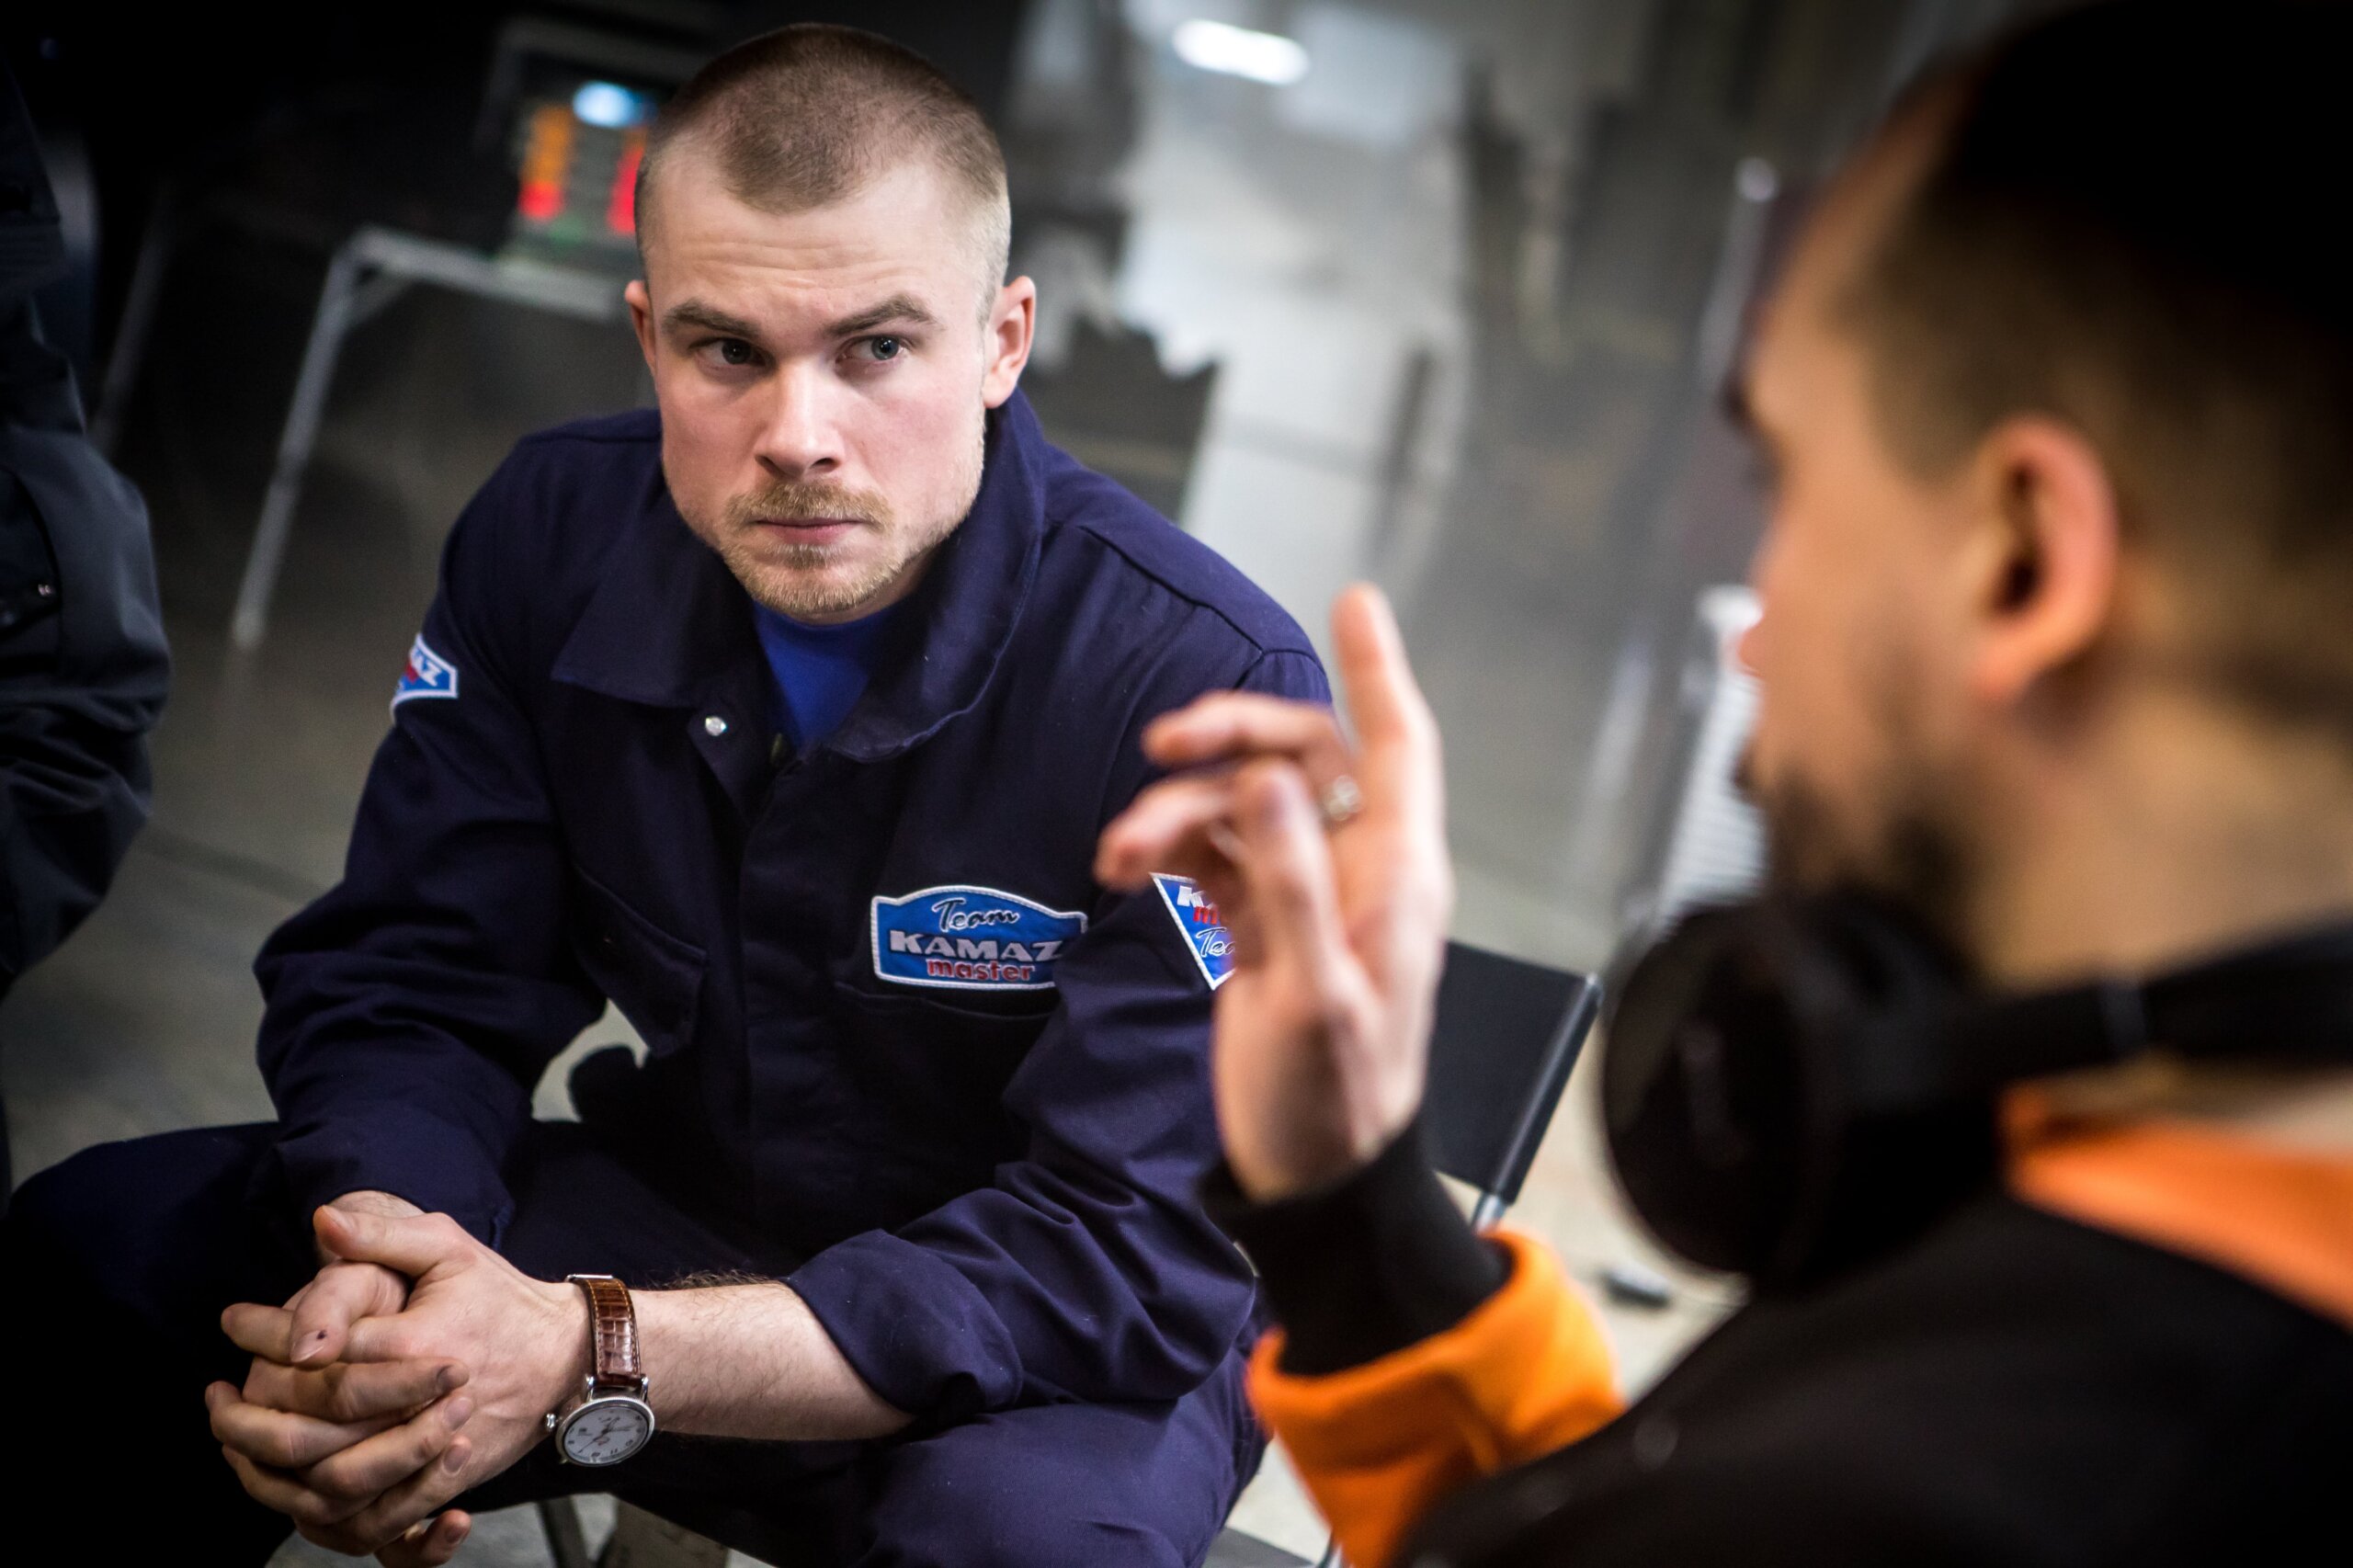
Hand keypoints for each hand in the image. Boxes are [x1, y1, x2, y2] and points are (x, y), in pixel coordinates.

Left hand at [213, 1205, 588, 1559]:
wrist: (564, 1356)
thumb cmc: (498, 1296)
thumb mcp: (448, 1247)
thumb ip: (382, 1234)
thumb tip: (322, 1221)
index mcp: (418, 1343)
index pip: (319, 1352)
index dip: (264, 1336)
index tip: (232, 1320)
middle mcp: (422, 1405)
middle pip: (312, 1433)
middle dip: (247, 1420)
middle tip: (213, 1398)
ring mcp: (433, 1450)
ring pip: (332, 1487)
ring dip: (272, 1473)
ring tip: (236, 1441)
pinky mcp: (443, 1482)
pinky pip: (371, 1519)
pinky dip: (319, 1511)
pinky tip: (285, 1483)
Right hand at [1096, 584, 1452, 1198]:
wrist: (1310, 1176)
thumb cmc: (1334, 1098)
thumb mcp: (1315, 994)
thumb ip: (1291, 883)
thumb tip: (1271, 779)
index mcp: (1396, 873)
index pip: (1397, 745)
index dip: (1377, 669)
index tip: (1353, 599)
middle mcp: (1357, 866)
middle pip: (1302, 755)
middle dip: (1232, 737)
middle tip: (1166, 745)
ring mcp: (1306, 890)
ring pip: (1242, 803)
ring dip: (1177, 811)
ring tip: (1121, 849)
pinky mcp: (1260, 923)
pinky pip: (1212, 852)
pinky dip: (1167, 849)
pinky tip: (1126, 865)